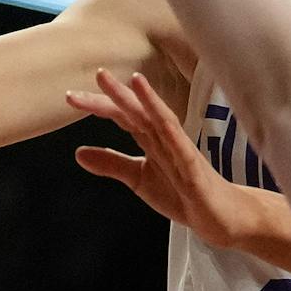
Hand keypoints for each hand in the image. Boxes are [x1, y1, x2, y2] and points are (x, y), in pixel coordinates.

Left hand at [70, 68, 251, 247]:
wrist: (220, 218)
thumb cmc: (185, 194)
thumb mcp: (140, 179)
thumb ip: (113, 164)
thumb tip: (78, 152)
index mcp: (151, 139)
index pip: (122, 116)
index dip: (98, 105)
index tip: (71, 96)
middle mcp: (165, 137)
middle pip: (138, 111)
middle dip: (118, 93)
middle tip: (97, 72)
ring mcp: (180, 149)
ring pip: (160, 119)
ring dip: (147, 99)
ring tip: (131, 78)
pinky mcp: (193, 166)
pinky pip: (181, 142)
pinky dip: (169, 125)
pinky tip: (159, 113)